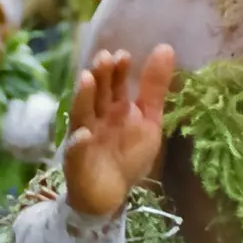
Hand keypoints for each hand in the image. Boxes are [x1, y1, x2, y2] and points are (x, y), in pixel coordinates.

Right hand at [61, 45, 171, 216]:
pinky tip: (84, 134)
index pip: (113, 84)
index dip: (117, 70)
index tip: (123, 55)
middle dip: (100, 76)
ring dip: (83, 98)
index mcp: (113, 108)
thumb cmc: (127, 154)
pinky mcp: (78, 162)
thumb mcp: (148, 120)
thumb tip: (165, 48)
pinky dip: (79, 142)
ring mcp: (84, 138)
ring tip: (86, 79)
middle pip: (96, 94)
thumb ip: (153, 88)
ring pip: (81, 115)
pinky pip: (76, 151)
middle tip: (104, 58)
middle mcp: (96, 118)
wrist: (111, 195)